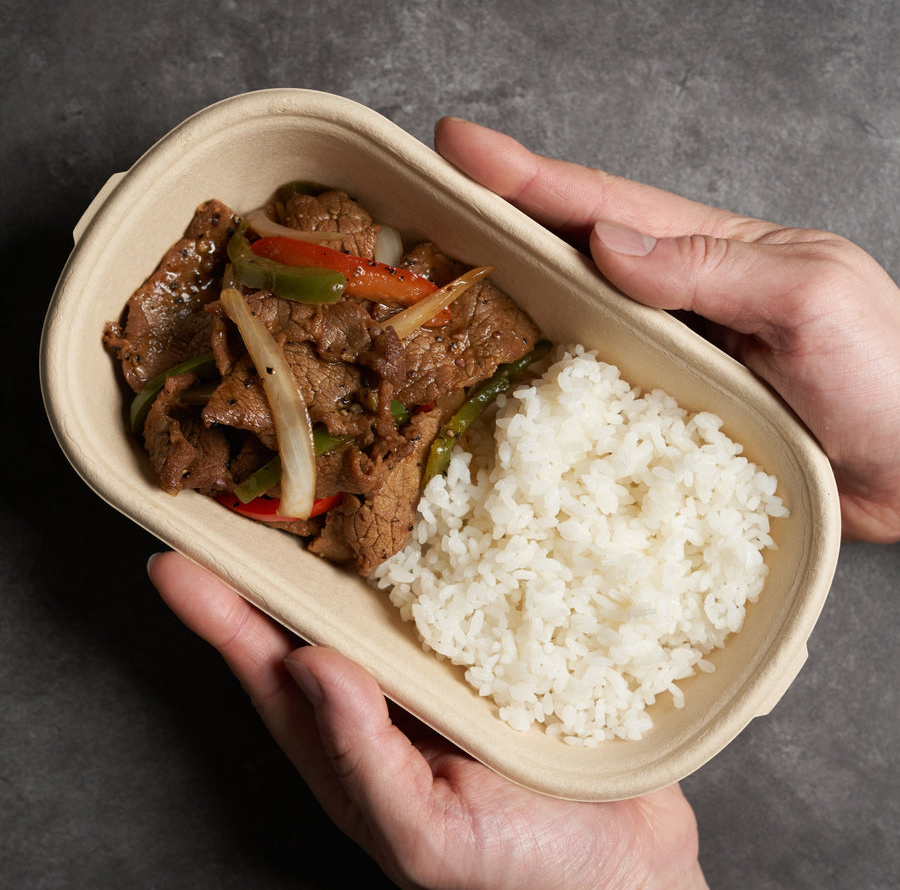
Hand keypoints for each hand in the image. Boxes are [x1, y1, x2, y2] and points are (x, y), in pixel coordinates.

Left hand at [148, 551, 706, 889]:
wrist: (628, 874)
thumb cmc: (524, 874)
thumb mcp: (429, 837)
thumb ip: (363, 759)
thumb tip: (306, 665)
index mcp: (354, 747)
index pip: (271, 673)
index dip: (220, 618)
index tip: (174, 563)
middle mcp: (389, 698)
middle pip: (316, 618)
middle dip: (273, 563)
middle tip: (235, 499)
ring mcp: (442, 671)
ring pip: (383, 597)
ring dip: (349, 546)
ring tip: (318, 488)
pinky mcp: (497, 650)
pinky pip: (456, 593)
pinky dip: (437, 553)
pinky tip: (432, 512)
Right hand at [434, 117, 899, 542]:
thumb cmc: (890, 376)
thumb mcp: (812, 301)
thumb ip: (715, 268)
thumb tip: (607, 241)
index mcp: (711, 253)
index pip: (603, 205)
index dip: (527, 176)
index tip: (458, 145)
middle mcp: (674, 302)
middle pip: (568, 256)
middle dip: (496, 224)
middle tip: (423, 204)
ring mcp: (664, 361)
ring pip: (569, 326)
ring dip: (506, 305)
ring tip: (439, 285)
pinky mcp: (662, 420)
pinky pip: (589, 398)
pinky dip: (541, 390)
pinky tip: (500, 392)